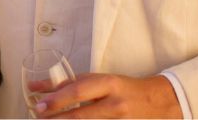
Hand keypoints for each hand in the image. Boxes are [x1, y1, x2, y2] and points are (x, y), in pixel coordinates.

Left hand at [36, 73, 181, 118]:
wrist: (159, 101)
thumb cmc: (124, 88)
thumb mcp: (100, 80)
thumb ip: (72, 83)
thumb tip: (40, 87)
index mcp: (108, 84)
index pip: (77, 90)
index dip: (56, 98)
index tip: (37, 102)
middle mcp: (115, 103)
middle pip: (81, 113)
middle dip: (57, 116)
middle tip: (39, 116)